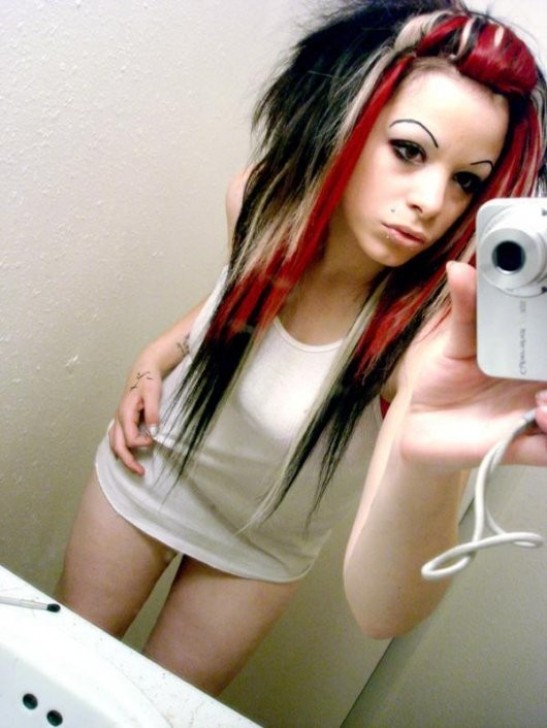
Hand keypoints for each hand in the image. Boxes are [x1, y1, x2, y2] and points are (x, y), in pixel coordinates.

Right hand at [108, 363, 162, 474]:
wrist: (143, 370)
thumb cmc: (148, 380)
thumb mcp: (153, 393)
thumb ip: (152, 412)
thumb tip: (154, 431)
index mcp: (125, 413)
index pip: (130, 438)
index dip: (142, 443)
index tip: (154, 440)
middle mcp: (119, 418)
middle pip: (118, 446)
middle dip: (128, 461)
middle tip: (141, 472)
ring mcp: (118, 419)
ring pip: (114, 444)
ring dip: (123, 457)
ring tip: (134, 468)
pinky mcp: (122, 420)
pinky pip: (116, 438)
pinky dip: (120, 449)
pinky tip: (126, 456)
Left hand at [399, 262, 546, 470]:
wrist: (421, 425)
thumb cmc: (445, 381)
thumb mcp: (456, 343)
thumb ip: (467, 310)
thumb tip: (459, 269)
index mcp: (531, 355)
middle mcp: (540, 384)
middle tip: (543, 380)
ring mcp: (536, 416)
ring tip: (541, 403)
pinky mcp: (523, 446)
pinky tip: (539, 420)